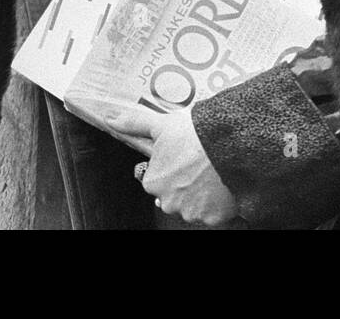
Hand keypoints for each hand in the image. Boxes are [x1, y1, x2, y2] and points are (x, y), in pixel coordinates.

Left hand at [106, 104, 240, 226]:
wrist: (228, 145)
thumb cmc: (194, 135)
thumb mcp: (160, 125)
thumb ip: (134, 125)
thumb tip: (111, 121)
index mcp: (154, 183)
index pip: (156, 181)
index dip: (168, 168)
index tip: (180, 158)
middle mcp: (169, 202)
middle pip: (174, 196)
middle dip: (183, 184)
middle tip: (197, 165)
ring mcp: (192, 213)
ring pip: (194, 206)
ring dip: (201, 194)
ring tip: (211, 172)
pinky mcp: (215, 219)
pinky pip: (214, 214)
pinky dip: (218, 204)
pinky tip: (221, 185)